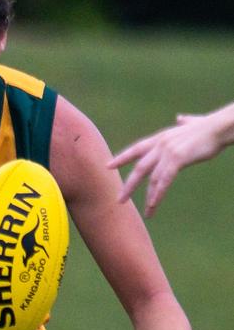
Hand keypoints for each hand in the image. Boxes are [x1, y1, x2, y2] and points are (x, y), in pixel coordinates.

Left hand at [108, 112, 222, 216]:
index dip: (121, 158)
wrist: (220, 126)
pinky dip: (159, 193)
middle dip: (129, 185)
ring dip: (149, 197)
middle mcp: (159, 145)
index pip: (135, 149)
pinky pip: (164, 180)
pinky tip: (154, 204)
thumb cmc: (208, 127)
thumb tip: (180, 118)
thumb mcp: (191, 124)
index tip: (108, 166)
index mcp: (160, 138)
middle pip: (139, 168)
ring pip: (152, 178)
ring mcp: (167, 151)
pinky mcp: (177, 158)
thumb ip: (183, 122)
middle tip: (119, 199)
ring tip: (147, 212)